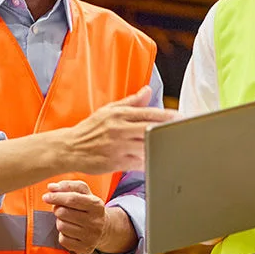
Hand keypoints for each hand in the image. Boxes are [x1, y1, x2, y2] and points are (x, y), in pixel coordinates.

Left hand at [42, 180, 107, 253]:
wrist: (103, 228)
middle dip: (57, 209)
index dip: (56, 197)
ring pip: (61, 226)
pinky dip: (62, 235)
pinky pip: (63, 240)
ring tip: (67, 220)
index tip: (45, 197)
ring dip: (60, 222)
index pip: (72, 199)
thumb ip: (68, 186)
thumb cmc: (88, 207)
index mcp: (96, 204)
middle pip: (63, 213)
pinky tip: (70, 231)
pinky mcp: (85, 248)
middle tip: (60, 209)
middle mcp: (96, 221)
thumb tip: (51, 187)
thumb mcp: (83, 192)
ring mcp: (91, 236)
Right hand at [65, 87, 180, 174]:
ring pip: (147, 147)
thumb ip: (131, 102)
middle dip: (169, 131)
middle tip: (184, 133)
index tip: (182, 118)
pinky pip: (139, 163)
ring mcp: (118, 146)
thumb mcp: (108, 110)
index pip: (148, 113)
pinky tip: (159, 160)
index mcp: (119, 114)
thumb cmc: (90, 129)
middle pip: (151, 130)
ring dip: (162, 148)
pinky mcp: (116, 162)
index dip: (168, 116)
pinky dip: (150, 161)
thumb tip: (148, 90)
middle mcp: (119, 128)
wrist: (70, 148)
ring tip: (177, 147)